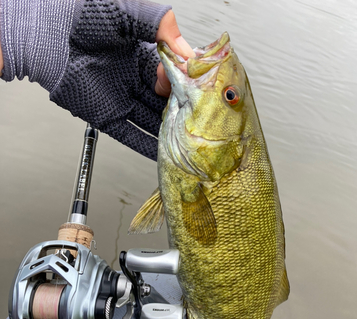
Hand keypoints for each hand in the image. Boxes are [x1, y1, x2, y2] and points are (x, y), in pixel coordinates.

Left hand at [0, 0, 192, 159]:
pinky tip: (162, 153)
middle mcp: (132, 81)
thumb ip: (159, 25)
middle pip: (162, 103)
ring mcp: (120, 101)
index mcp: (140, 57)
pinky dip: (145, 147)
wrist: (48, 35)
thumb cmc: (81, 17)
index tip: (190, 86)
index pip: (170, 78)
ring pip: (150, 122)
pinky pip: (130, 136)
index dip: (181, 83)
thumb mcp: (127, 11)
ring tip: (187, 140)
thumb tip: (186, 49)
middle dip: (179, 110)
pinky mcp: (106, 117)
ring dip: (167, 131)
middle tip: (194, 116)